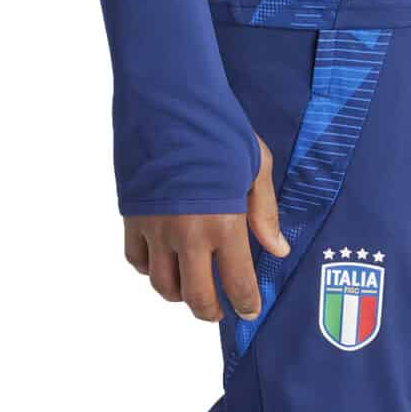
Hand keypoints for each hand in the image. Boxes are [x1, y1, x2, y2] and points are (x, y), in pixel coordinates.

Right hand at [122, 131, 291, 320]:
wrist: (167, 101)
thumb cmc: (217, 127)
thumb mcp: (255, 163)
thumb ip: (265, 212)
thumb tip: (278, 250)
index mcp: (223, 221)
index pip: (237, 283)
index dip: (246, 303)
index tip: (250, 309)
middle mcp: (187, 234)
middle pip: (196, 297)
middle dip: (211, 311)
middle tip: (219, 309)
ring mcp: (155, 228)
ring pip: (163, 285)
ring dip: (179, 294)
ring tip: (192, 287)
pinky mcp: (132, 217)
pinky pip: (137, 261)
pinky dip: (150, 269)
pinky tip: (164, 260)